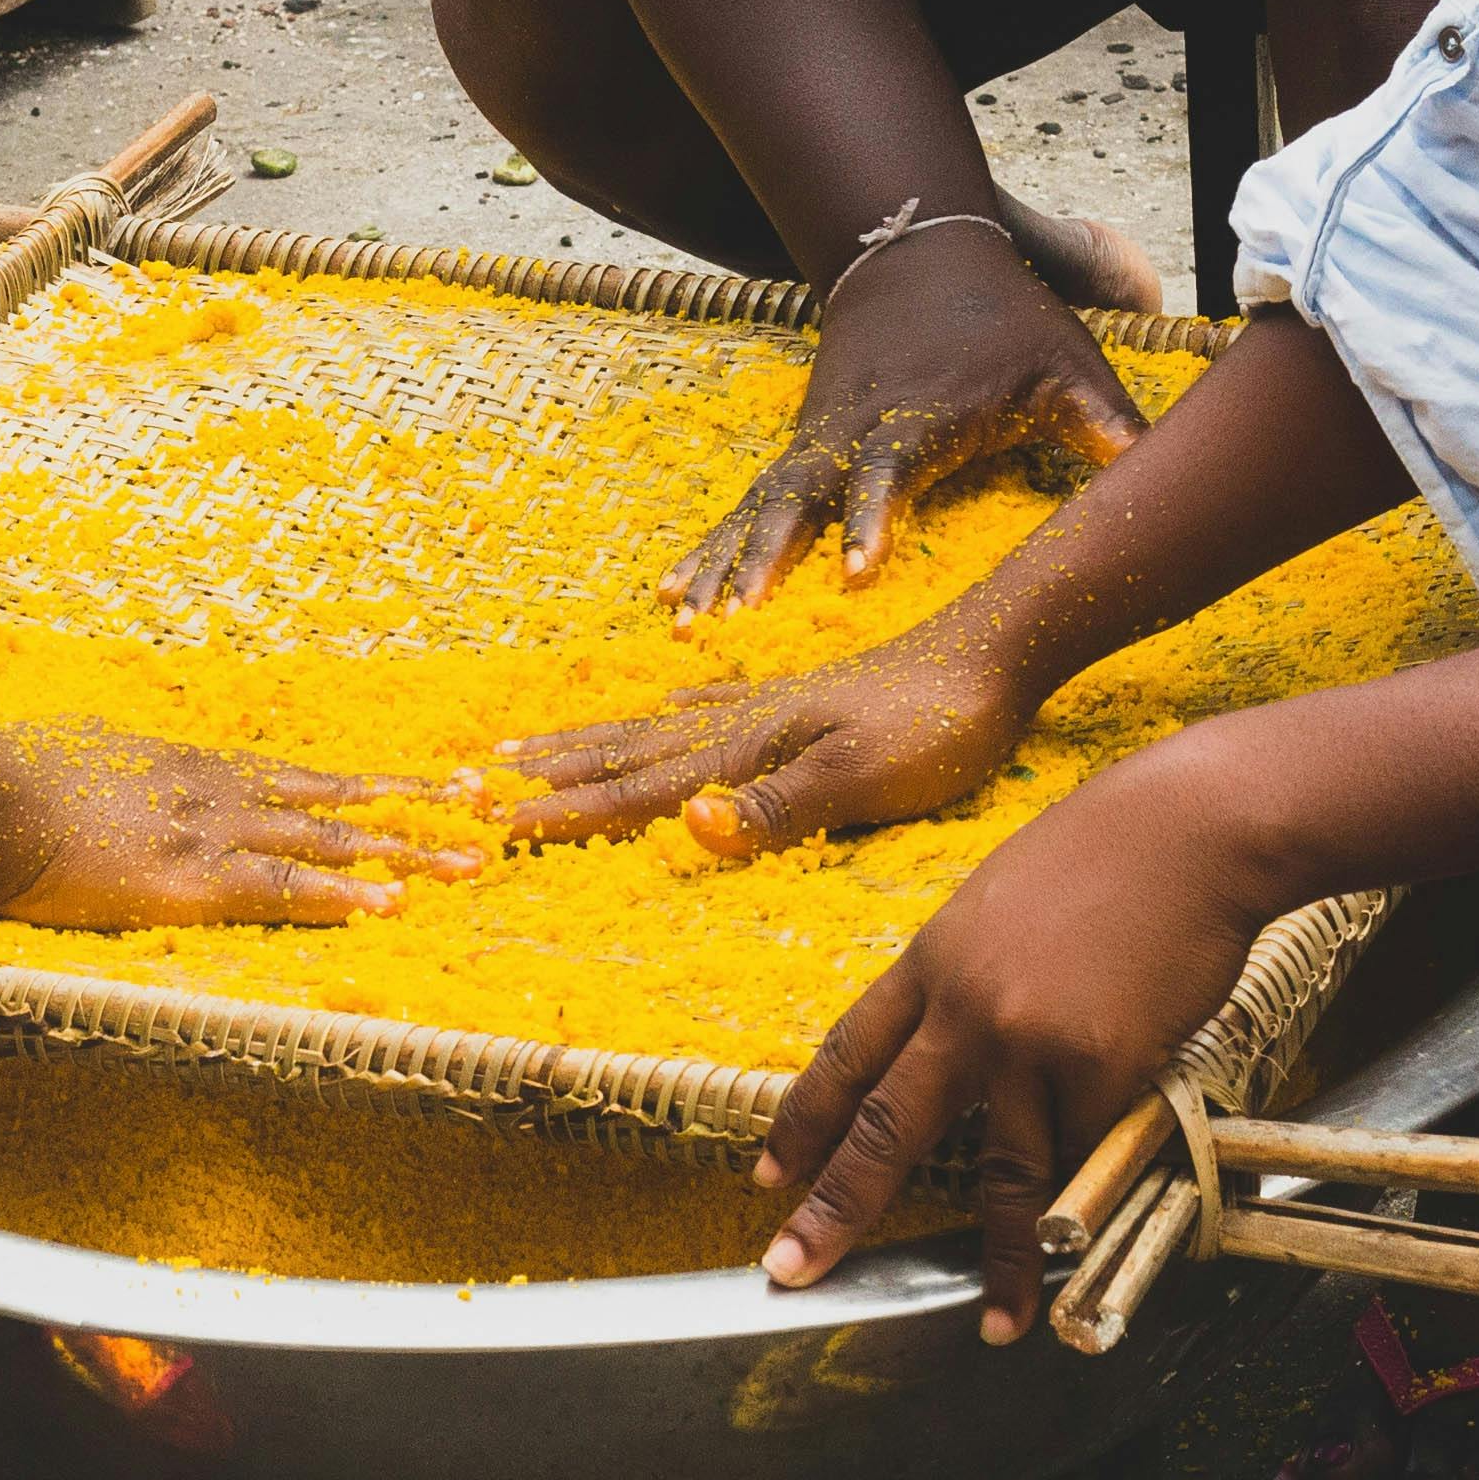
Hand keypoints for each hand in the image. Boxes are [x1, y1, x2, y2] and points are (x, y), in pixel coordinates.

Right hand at [0, 730, 483, 928]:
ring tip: (467, 868)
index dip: (370, 788)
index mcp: (199, 768)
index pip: (306, 780)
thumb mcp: (87, 750)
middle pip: (339, 807)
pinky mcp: (191, 881)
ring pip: (330, 846)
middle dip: (416, 814)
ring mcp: (213, 834)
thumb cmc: (15, 773)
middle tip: (485, 816)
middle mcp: (223, 793)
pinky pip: (283, 891)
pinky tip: (388, 910)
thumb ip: (124, 763)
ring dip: (403, 856)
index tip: (431, 783)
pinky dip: (341, 900)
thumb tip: (120, 759)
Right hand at [496, 619, 1035, 854]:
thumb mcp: (864, 779)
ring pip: (658, 728)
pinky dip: (667, 716)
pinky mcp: (800, 700)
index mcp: (750, 746)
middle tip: (481, 778)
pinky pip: (708, 709)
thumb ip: (778, 808)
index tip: (501, 823)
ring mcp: (769, 706)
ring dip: (593, 740)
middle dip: (556, 771)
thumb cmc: (938, 726)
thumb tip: (687, 827)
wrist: (997, 652)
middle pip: (631, 752)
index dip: (573, 812)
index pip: (644, 790)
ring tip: (535, 741)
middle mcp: (744, 721)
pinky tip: (660, 711)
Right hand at [665, 222, 1141, 617]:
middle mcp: (855, 431)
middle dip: (764, 556)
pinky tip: (672, 591)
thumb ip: (1109, 427)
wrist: (922, 252)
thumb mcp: (1068, 364)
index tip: (856, 571)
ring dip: (721, 559)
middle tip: (734, 616)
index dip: (871, 519)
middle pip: (799, 497)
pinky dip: (711, 544)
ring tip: (680, 616)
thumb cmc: (1006, 320)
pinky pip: (749, 501)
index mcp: (921, 418)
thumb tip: (1161, 480)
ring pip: (760, 504)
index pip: (889, 473)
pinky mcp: (800, 445)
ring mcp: (818, 437)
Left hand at [752, 746, 1289, 1341]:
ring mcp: (1029, 1041)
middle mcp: (964, 1009)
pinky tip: (1104, 1213)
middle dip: (835, 1210)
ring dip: (1004, 1260)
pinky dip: (1098, 1182)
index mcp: (931, 962)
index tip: (769, 1180)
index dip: (803, 1125)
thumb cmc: (1110, 853)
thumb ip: (968, 978)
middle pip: (885, 1129)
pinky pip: (1092, 1148)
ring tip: (997, 1322)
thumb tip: (955, 1044)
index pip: (846, 1056)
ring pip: (1004, 1175)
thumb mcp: (1001, 904)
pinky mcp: (1102, 1066)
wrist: (1193, 828)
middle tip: (794, 1269)